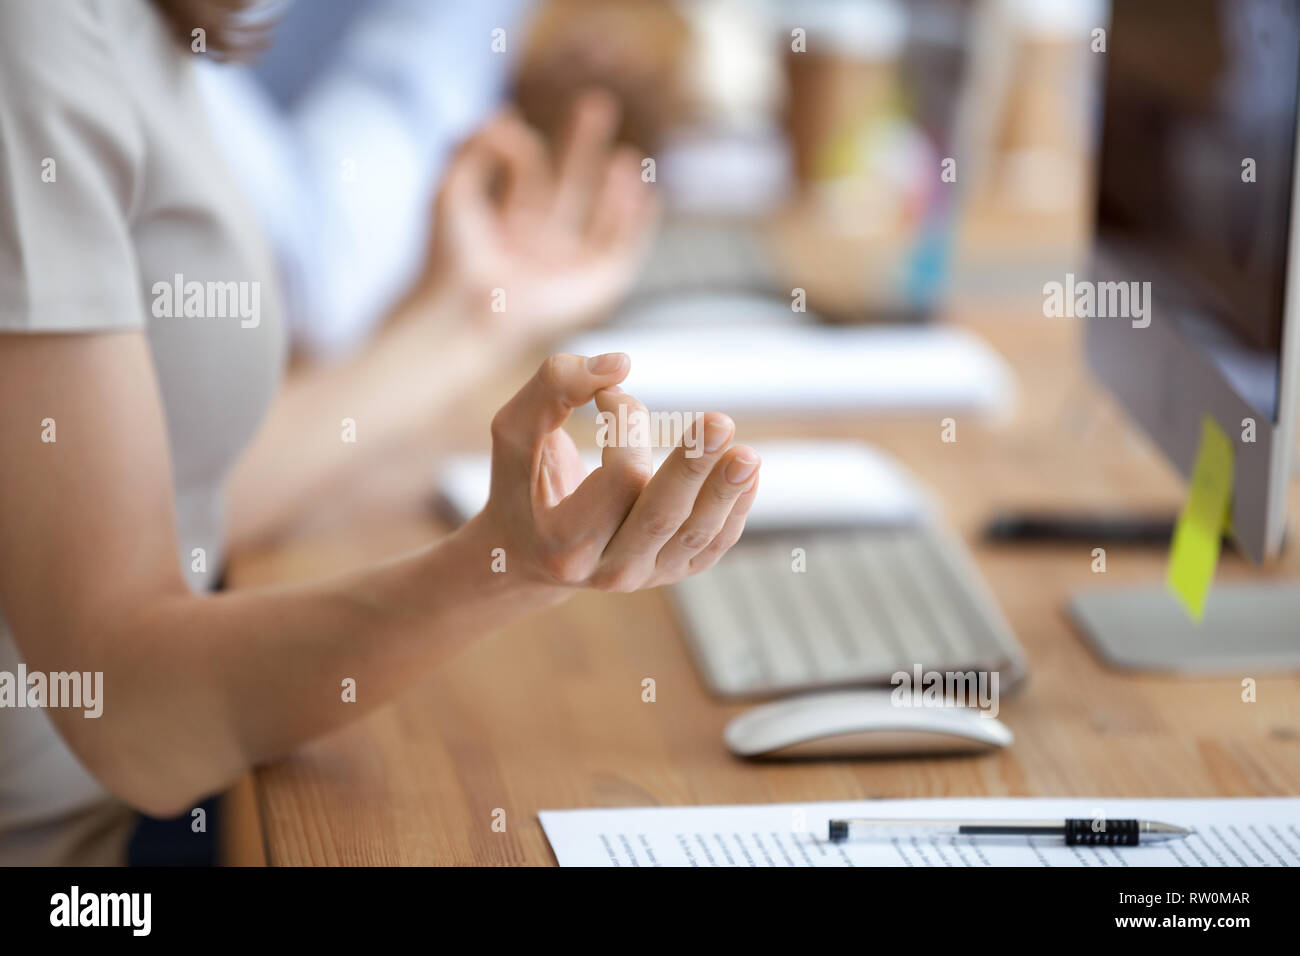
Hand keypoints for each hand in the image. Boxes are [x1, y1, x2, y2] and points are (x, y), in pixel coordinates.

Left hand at [426, 90, 658, 341]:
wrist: (464, 310)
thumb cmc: (448, 259)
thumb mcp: (450, 190)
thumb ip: (471, 145)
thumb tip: (504, 115)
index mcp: (507, 228)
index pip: (529, 176)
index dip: (522, 148)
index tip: (509, 126)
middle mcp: (541, 247)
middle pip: (572, 188)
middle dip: (585, 147)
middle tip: (598, 103)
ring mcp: (568, 268)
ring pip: (601, 220)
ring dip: (616, 188)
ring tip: (627, 154)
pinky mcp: (593, 288)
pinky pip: (621, 251)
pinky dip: (633, 223)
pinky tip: (640, 192)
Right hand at [475, 352, 759, 597]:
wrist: (529, 554)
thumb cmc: (523, 481)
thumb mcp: (516, 431)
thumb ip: (554, 387)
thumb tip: (621, 363)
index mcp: (564, 543)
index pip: (617, 477)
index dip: (625, 423)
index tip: (608, 394)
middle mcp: (607, 571)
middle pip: (660, 514)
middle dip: (692, 467)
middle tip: (720, 422)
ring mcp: (645, 577)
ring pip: (696, 534)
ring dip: (726, 491)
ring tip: (748, 455)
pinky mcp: (672, 572)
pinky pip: (713, 544)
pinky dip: (735, 509)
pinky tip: (748, 474)